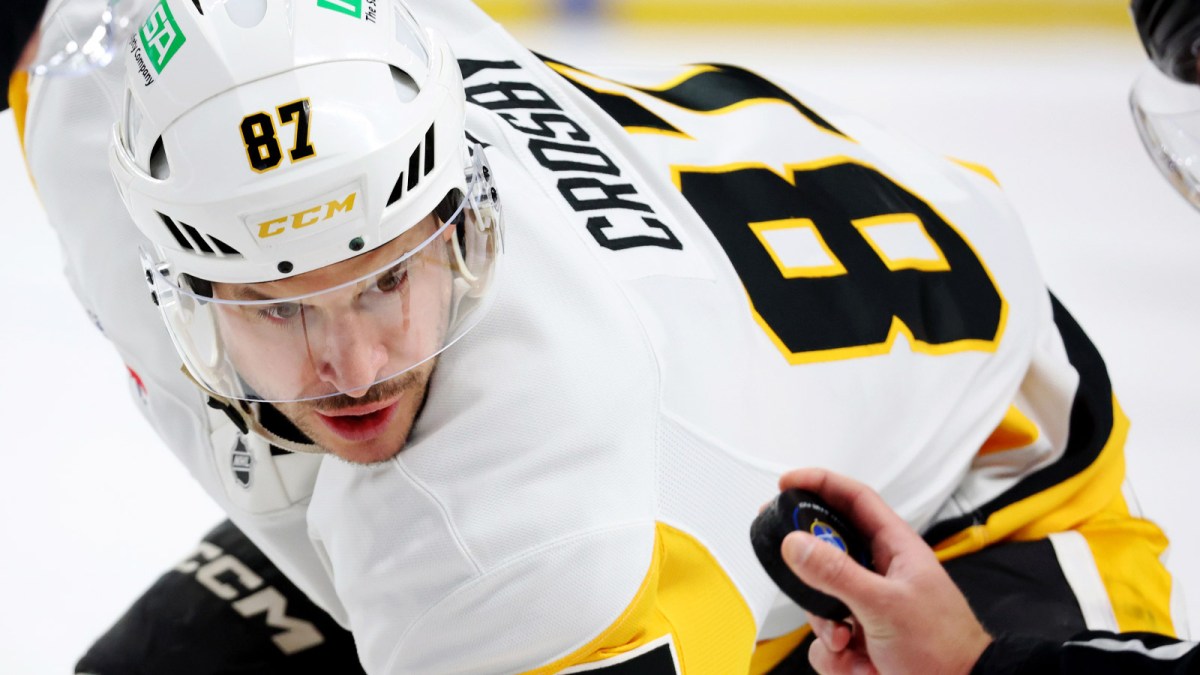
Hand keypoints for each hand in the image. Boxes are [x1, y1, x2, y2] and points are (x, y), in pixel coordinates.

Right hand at [778, 468, 991, 674]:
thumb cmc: (945, 648)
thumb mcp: (885, 605)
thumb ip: (838, 574)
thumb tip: (797, 543)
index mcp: (895, 549)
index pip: (854, 500)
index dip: (821, 483)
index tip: (787, 483)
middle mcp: (879, 573)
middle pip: (827, 549)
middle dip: (808, 565)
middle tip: (786, 557)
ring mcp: (867, 607)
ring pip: (820, 599)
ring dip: (824, 624)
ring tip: (845, 639)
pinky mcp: (859, 638)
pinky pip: (825, 639)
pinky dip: (833, 655)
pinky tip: (855, 661)